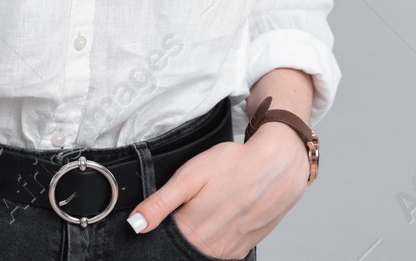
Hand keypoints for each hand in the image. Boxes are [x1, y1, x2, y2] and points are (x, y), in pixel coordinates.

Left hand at [128, 128, 308, 258]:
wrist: (280, 166)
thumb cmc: (235, 165)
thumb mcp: (190, 176)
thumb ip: (160, 203)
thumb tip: (136, 224)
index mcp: (193, 233)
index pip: (163, 243)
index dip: (160, 228)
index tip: (163, 215)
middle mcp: (212, 249)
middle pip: (183, 249)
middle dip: (180, 232)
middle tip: (191, 205)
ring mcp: (231, 251)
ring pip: (204, 250)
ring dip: (200, 234)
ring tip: (209, 206)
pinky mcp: (245, 247)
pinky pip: (223, 249)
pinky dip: (217, 236)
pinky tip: (223, 213)